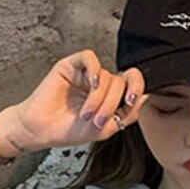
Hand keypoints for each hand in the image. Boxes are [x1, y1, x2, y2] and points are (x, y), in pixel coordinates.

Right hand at [7, 49, 147, 150]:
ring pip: (106, 75)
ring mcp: (86, 75)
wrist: (43, 130)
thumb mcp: (106, 129)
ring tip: (86, 114)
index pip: (132, 84)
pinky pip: (90, 58)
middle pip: (120, 82)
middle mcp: (100, 85)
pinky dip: (94, 70)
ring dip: (98, 98)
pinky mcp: (71, 66)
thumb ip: (127, 114)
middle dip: (111, 103)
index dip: (136, 89)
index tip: (130, 102)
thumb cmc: (68, 130)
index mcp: (110, 98)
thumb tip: (146, 99)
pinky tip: (91, 84)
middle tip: (98, 119)